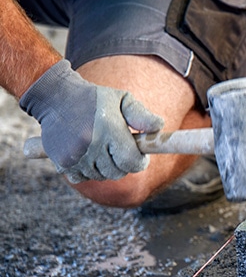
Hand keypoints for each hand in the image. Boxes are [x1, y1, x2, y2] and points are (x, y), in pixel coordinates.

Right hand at [19, 60, 163, 183]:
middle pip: (118, 173)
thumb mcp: (122, 100)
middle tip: (118, 149)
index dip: (140, 162)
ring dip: (105, 167)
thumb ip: (141, 115)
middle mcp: (91, 145)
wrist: (55, 97)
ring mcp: (75, 156)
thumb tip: (159, 127)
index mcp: (109, 130)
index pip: (132, 162)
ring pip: (101, 177)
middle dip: (123, 164)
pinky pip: (83, 179)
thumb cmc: (95, 99)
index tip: (140, 155)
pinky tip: (86, 155)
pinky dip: (87, 171)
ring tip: (101, 148)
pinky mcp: (62, 163)